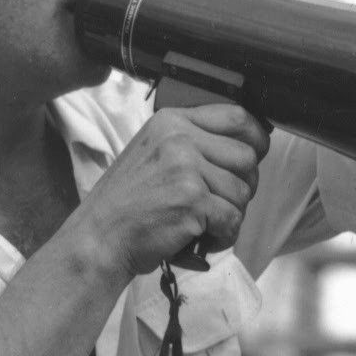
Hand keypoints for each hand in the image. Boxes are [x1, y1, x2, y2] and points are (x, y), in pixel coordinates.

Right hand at [72, 103, 270, 278]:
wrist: (99, 237)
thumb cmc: (127, 203)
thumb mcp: (152, 152)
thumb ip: (192, 143)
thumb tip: (246, 147)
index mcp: (172, 122)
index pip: (236, 116)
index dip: (256, 138)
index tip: (256, 155)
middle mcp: (180, 139)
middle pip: (247, 157)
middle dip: (244, 185)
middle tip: (224, 202)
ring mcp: (186, 169)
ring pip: (243, 191)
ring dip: (232, 214)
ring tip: (207, 224)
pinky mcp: (192, 201)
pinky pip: (232, 219)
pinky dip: (224, 236)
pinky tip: (203, 239)